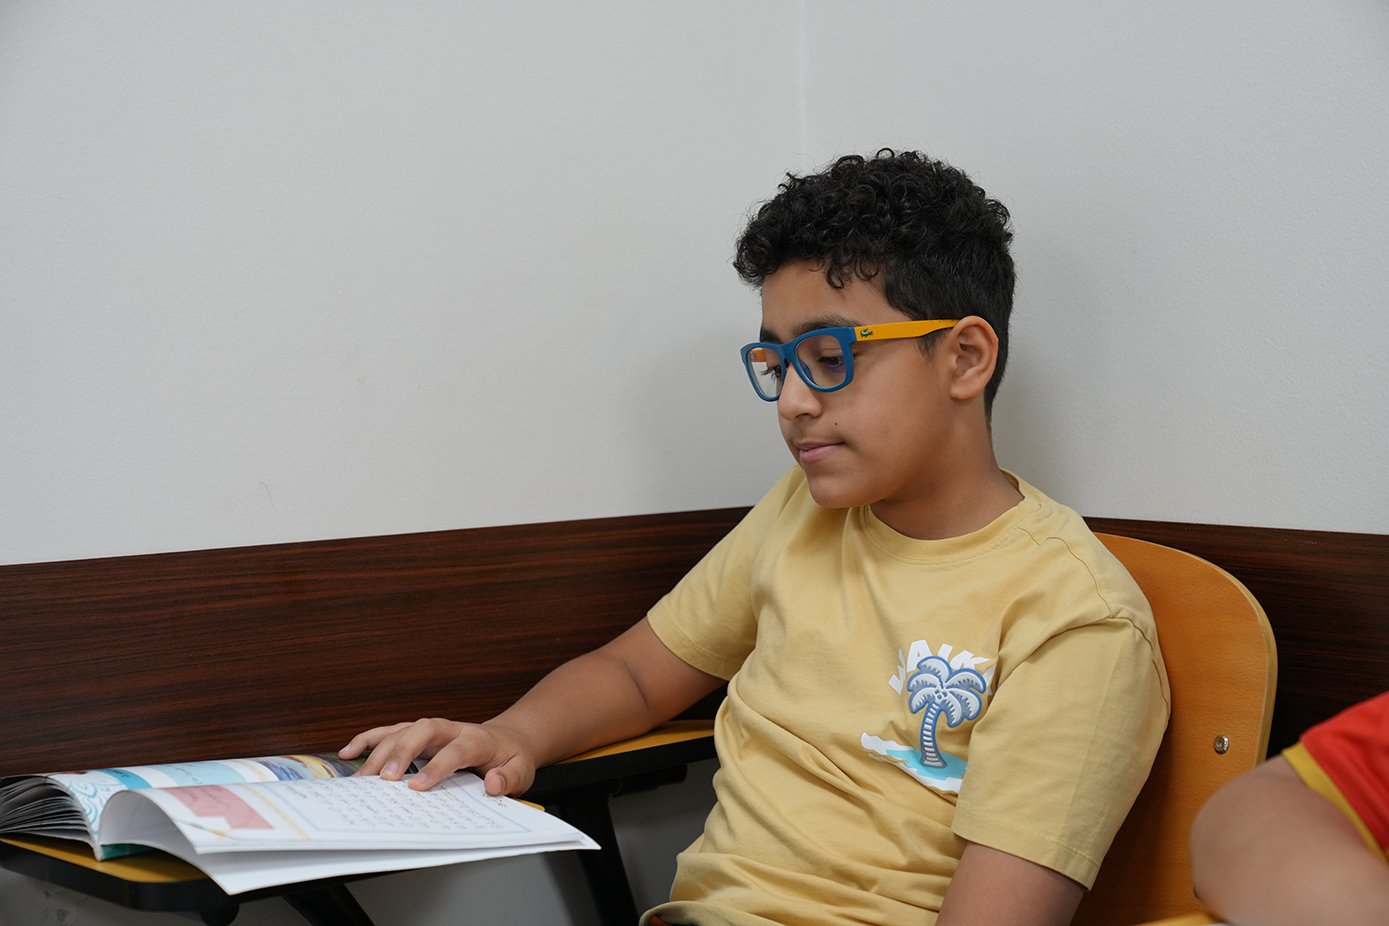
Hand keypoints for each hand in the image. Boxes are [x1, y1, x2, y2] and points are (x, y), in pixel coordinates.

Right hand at [339, 718, 537, 794]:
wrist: (508, 739)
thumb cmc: (511, 758)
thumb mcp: (522, 771)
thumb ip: (510, 778)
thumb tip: (493, 783)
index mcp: (478, 739)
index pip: (456, 749)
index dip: (436, 766)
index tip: (418, 787)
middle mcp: (452, 729)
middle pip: (424, 731)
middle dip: (402, 752)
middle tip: (385, 779)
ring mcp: (433, 729)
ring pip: (403, 730)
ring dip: (381, 749)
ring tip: (361, 776)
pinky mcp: (419, 733)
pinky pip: (391, 731)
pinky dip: (369, 739)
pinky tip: (349, 752)